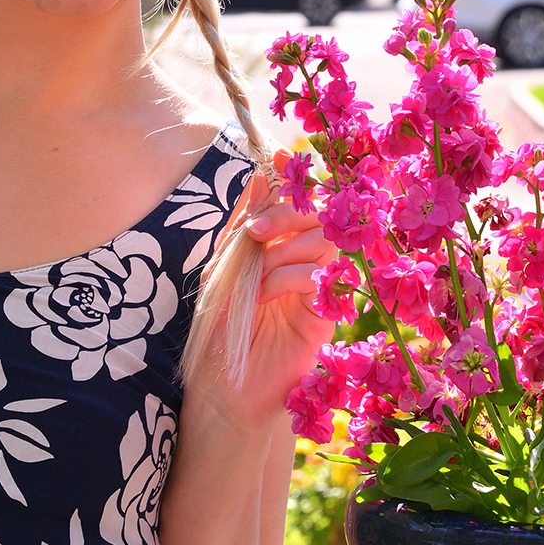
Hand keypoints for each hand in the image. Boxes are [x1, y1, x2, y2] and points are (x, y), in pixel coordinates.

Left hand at [214, 150, 336, 431]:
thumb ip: (241, 225)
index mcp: (279, 248)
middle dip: (285, 215)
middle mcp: (303, 264)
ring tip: (254, 276)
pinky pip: (323, 278)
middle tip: (254, 233)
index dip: (289, 180)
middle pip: (316, 216)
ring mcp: (318, 288)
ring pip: (323, 243)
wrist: (220, 387)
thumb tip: (259, 177)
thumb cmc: (218, 331)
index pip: (296, 203)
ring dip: (284, 251)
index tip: (277, 157)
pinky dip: (290, 277)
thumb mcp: (221, 269)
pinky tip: (265, 297)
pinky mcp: (325, 316)